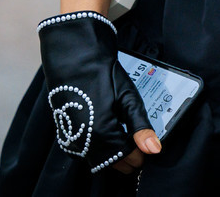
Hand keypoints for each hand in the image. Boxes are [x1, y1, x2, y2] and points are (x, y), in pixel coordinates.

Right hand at [36, 10, 160, 174]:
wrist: (74, 57)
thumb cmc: (103, 75)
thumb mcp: (127, 98)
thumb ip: (140, 127)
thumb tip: (154, 150)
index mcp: (103, 135)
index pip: (128, 159)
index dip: (141, 154)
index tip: (148, 146)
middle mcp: (84, 143)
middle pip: (112, 163)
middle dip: (127, 157)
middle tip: (138, 143)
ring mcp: (72, 140)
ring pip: (98, 159)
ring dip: (112, 155)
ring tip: (124, 138)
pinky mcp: (64, 134)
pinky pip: (84, 152)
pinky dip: (97, 149)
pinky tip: (105, 135)